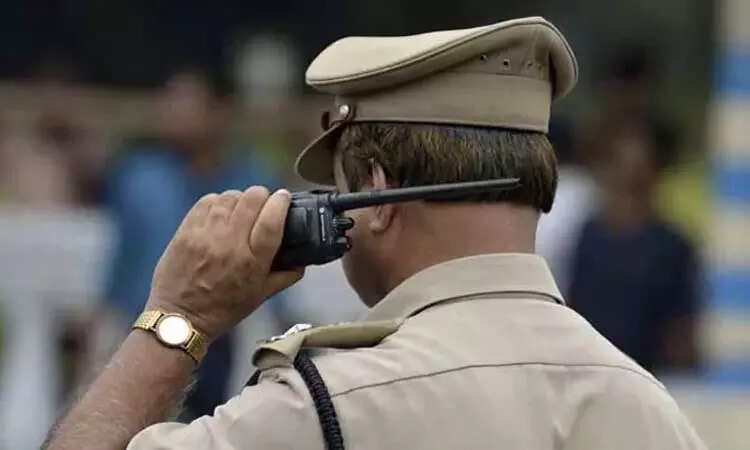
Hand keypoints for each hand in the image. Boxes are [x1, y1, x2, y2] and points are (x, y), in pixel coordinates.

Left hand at [146, 187, 303, 340]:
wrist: (180, 318)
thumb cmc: (222, 310)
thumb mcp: (261, 296)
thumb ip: (286, 276)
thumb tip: (303, 260)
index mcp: (252, 262)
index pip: (272, 219)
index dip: (281, 202)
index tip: (284, 198)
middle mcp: (229, 245)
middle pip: (252, 199)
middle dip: (263, 196)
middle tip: (264, 204)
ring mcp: (205, 235)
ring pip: (230, 197)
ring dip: (241, 199)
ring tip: (241, 209)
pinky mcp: (187, 231)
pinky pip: (207, 201)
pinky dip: (218, 202)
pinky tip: (221, 212)